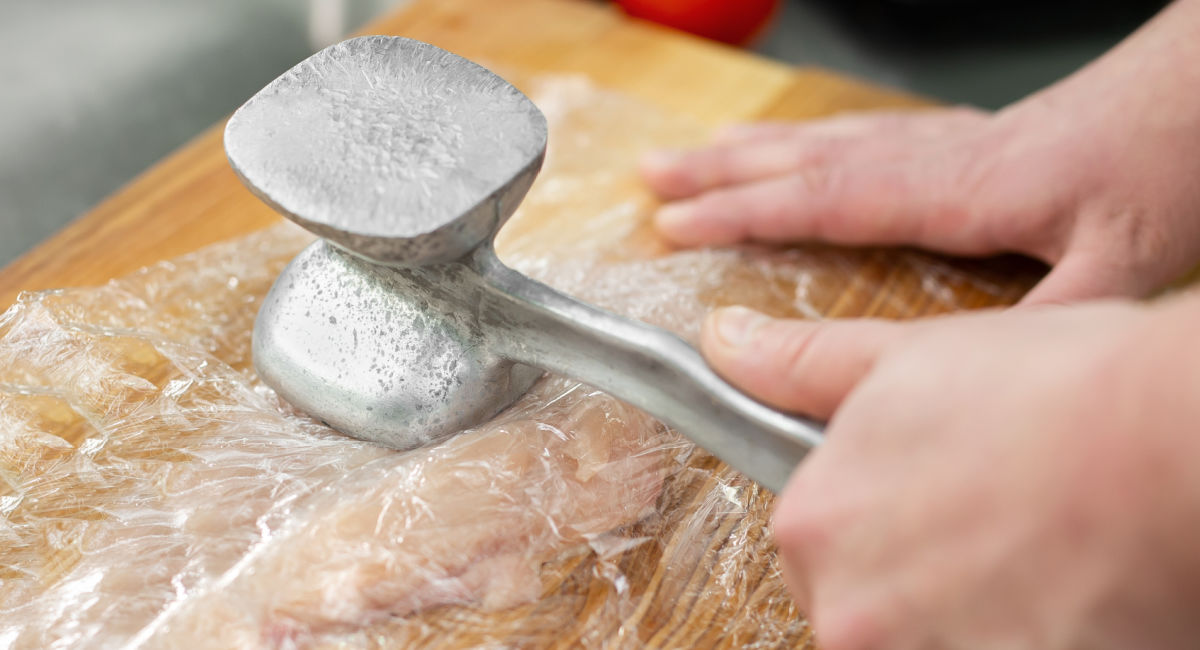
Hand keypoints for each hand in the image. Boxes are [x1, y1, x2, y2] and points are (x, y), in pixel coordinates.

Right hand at [641, 1, 1199, 304]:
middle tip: (649, 178)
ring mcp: (951, 140)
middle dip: (719, 171)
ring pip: (830, 140)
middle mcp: (938, 156)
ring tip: (696, 154)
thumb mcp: (1124, 262)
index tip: (673, 225)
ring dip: (754, 149)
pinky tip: (802, 151)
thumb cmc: (1169, 165)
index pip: (824, 200)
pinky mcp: (971, 137)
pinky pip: (865, 134)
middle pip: (805, 159)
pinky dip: (812, 142)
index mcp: (958, 188)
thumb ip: (1046, 324)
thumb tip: (969, 384)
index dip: (742, 213)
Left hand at [699, 295, 1199, 648]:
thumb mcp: (907, 359)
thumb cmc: (1054, 392)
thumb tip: (722, 339)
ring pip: (920, 639)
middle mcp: (846, 611)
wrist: (1173, 445)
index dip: (884, 512)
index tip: (937, 495)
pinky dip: (1014, 635)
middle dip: (918, 573)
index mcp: (812, 524)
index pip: (820, 540)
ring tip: (1036, 553)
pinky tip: (1059, 593)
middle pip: (864, 603)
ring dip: (967, 614)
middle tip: (996, 519)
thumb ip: (802, 365)